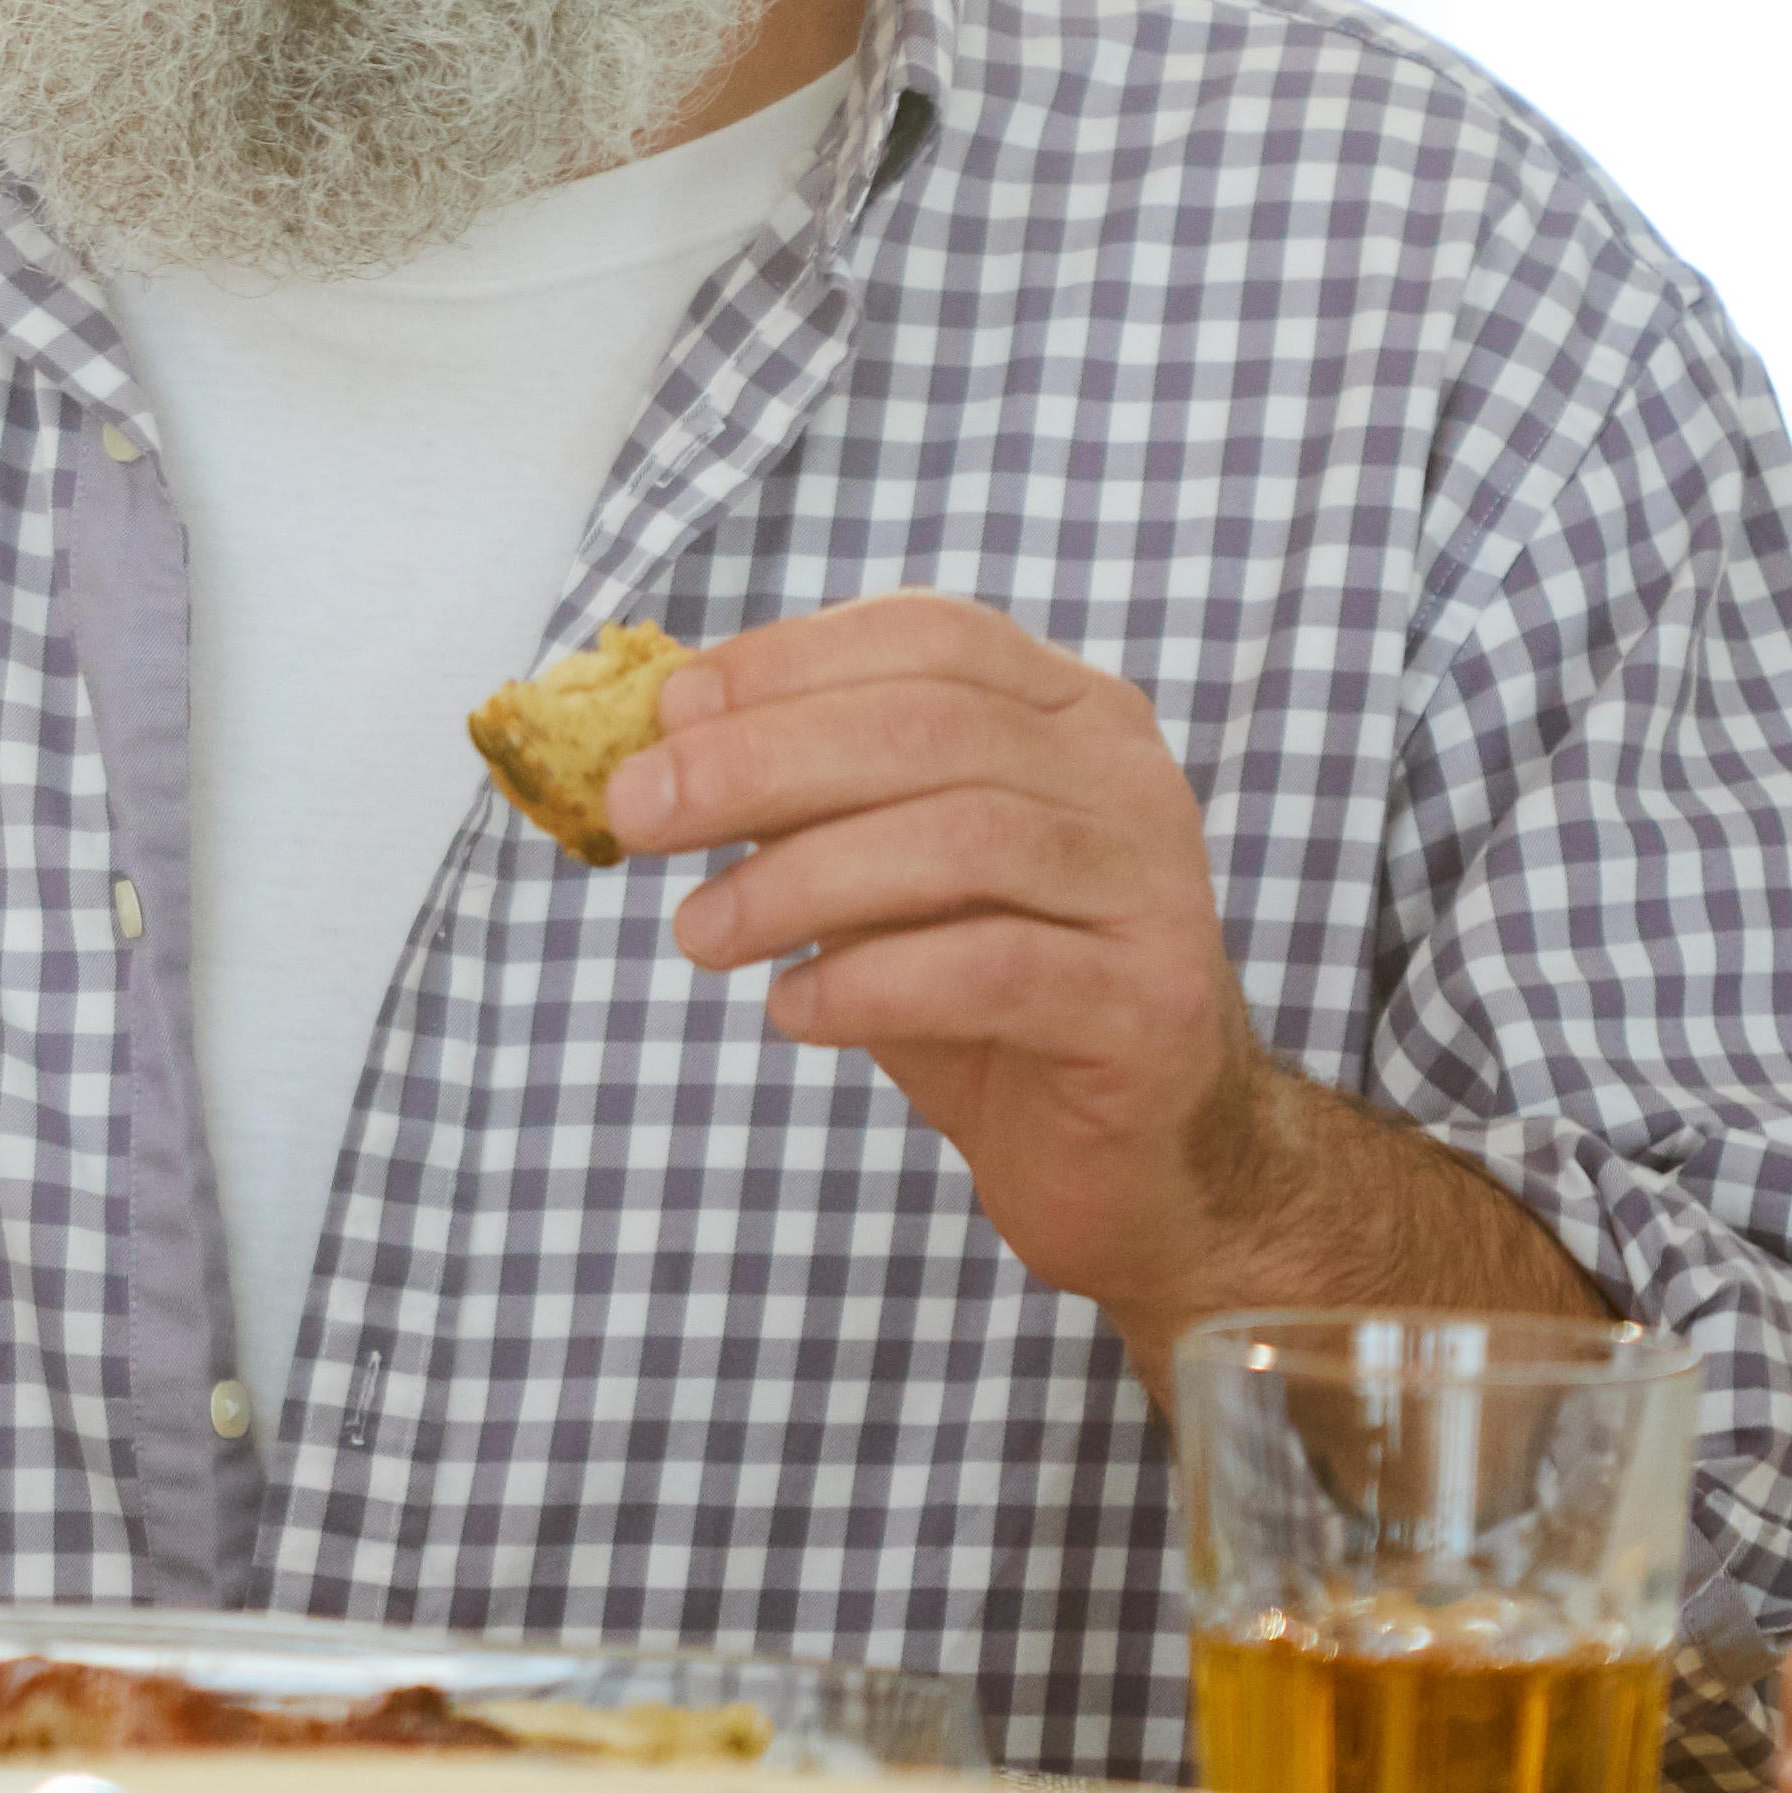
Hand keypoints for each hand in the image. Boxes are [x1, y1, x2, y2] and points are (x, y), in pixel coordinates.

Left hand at [604, 592, 1267, 1322]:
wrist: (1130, 1157)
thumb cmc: (985, 1000)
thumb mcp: (887, 877)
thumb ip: (809, 800)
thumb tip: (659, 738)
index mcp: (1071, 712)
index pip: (930, 636)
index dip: (787, 661)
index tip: (665, 714)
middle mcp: (1128, 778)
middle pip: (931, 725)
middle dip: (758, 761)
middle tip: (638, 815)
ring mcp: (1153, 889)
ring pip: (962, 839)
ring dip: (799, 881)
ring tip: (698, 934)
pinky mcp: (1149, 1007)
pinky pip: (994, 968)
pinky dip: (870, 982)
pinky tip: (793, 1010)